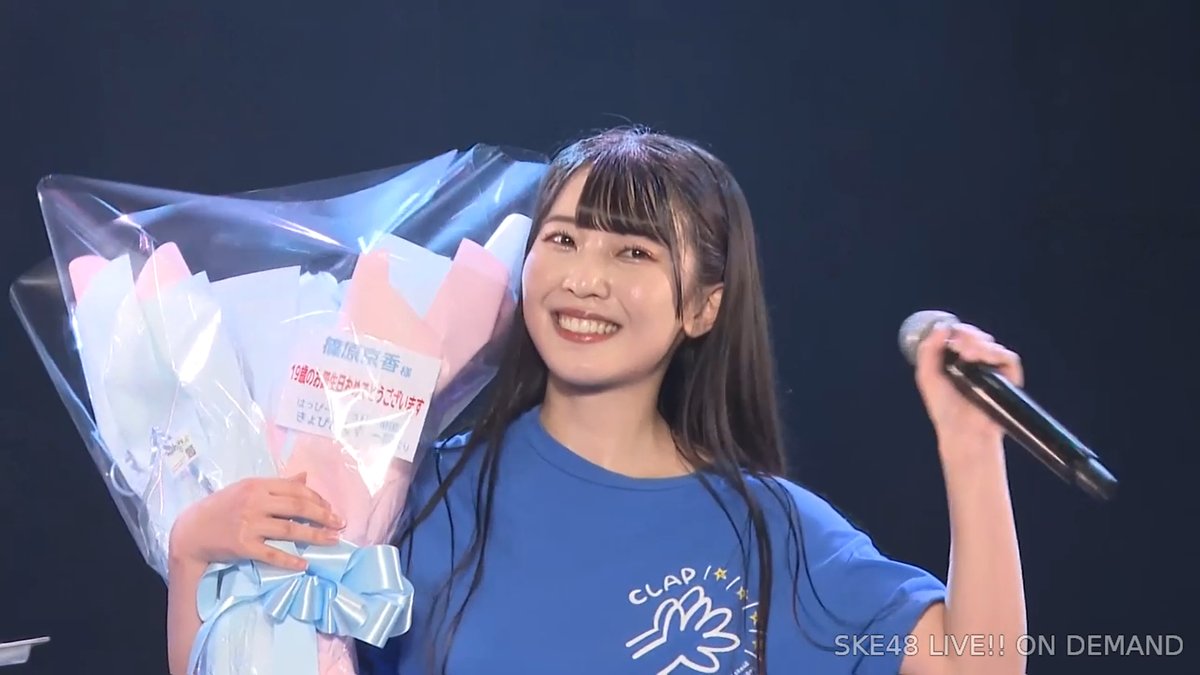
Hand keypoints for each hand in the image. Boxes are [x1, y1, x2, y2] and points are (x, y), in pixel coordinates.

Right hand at [169, 472, 344, 570]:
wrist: (191, 530)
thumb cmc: (222, 507)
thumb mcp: (247, 489)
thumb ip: (277, 485)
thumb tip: (305, 477)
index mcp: (257, 485)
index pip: (296, 490)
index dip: (317, 499)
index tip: (332, 508)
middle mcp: (254, 502)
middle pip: (297, 508)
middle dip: (323, 516)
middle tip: (340, 524)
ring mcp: (249, 524)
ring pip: (289, 530)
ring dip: (315, 536)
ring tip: (333, 541)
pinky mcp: (243, 545)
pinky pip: (272, 553)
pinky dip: (290, 560)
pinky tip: (304, 564)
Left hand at [914, 319, 1023, 455]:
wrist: (961, 431)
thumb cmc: (944, 409)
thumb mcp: (927, 376)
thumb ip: (929, 350)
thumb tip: (943, 326)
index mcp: (958, 361)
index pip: (962, 336)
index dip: (957, 331)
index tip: (949, 333)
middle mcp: (977, 364)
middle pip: (978, 336)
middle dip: (968, 334)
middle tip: (959, 345)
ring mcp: (994, 371)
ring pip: (993, 345)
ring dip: (979, 343)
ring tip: (967, 354)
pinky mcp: (1009, 380)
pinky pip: (1009, 358)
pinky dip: (996, 353)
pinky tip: (981, 358)